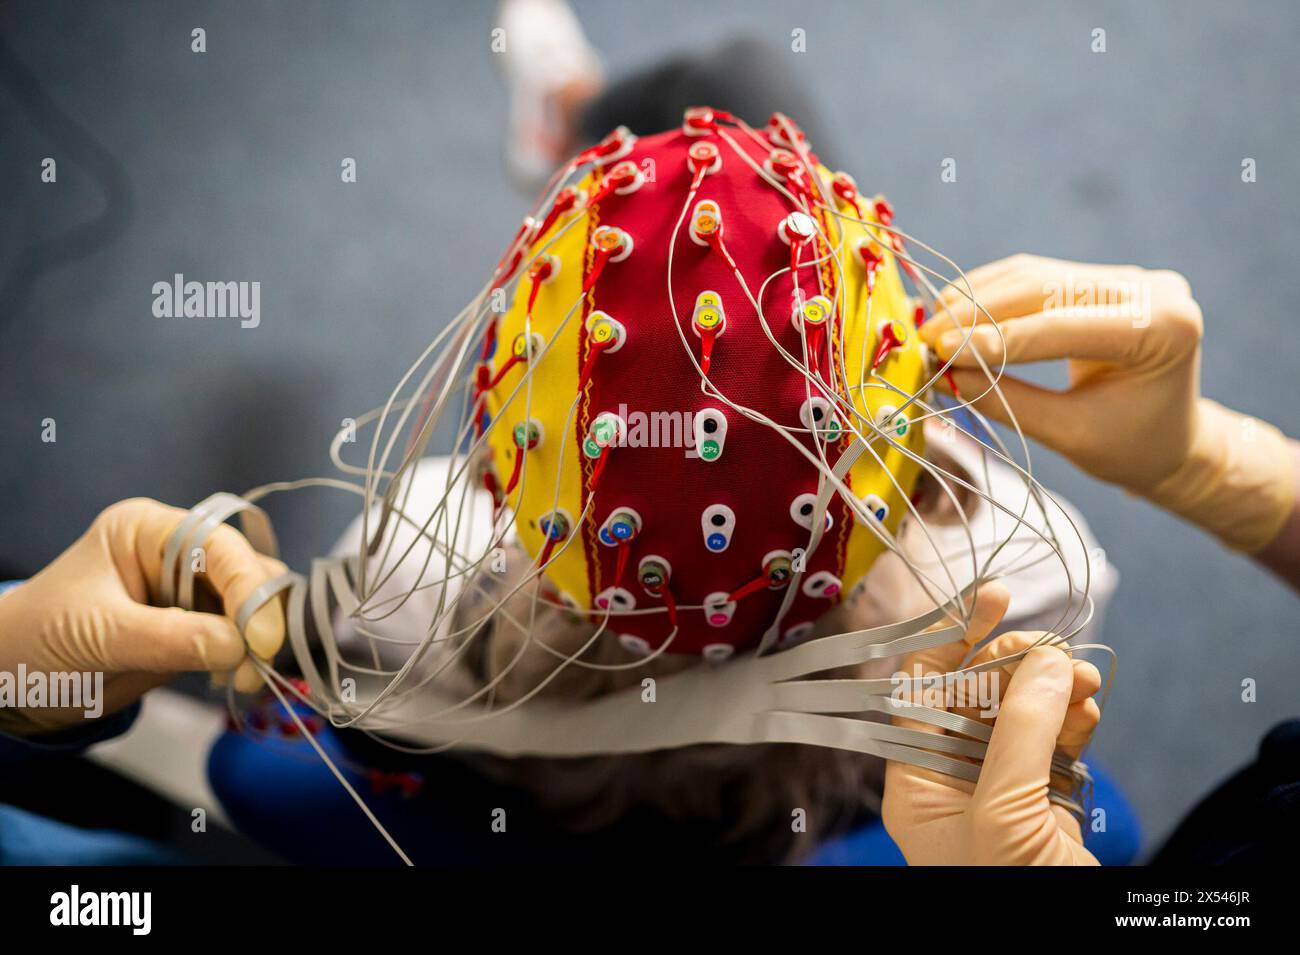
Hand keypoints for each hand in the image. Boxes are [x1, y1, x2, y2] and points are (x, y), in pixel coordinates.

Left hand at [0, 498, 285, 734]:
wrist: (12, 683)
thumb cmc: (39, 641)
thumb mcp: (98, 636)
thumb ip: (169, 638)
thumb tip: (239, 647)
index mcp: (148, 531)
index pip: (219, 545)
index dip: (248, 587)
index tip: (261, 639)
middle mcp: (178, 552)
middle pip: (247, 570)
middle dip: (258, 617)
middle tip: (254, 666)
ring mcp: (191, 589)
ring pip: (255, 602)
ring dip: (258, 641)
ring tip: (242, 679)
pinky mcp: (199, 626)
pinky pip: (242, 635)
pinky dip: (248, 657)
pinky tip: (235, 678)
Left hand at [882, 584, 1101, 864]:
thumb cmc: (1009, 896)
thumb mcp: (1003, 814)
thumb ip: (1017, 731)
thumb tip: (1039, 659)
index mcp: (917, 781)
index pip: (922, 691)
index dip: (953, 639)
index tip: (990, 599)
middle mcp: (954, 778)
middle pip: (975, 692)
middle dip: (1014, 660)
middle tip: (1051, 648)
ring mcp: (1003, 785)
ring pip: (1021, 709)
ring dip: (1052, 684)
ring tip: (1083, 681)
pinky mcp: (1048, 797)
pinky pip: (1055, 738)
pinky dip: (1074, 716)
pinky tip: (1088, 707)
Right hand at [920, 254, 1294, 551]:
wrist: (1174, 440)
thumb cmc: (1131, 448)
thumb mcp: (1070, 435)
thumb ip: (1009, 401)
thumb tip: (945, 375)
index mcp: (1165, 329)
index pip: (1065, 327)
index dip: (998, 339)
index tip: (941, 352)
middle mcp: (1153, 290)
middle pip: (1049, 288)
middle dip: (981, 312)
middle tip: (928, 338)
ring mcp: (1129, 278)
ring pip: (1037, 275)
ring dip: (979, 296)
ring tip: (933, 324)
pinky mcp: (1104, 279)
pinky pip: (1039, 276)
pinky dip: (993, 292)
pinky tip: (954, 307)